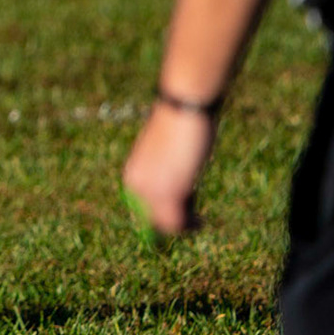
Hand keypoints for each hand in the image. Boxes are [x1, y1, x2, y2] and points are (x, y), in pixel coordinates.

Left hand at [121, 104, 218, 237]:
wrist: (184, 108)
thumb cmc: (181, 124)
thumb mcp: (168, 154)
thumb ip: (166, 175)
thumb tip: (179, 197)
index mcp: (133, 174)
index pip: (144, 208)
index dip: (162, 215)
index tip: (181, 214)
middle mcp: (136, 184)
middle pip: (154, 218)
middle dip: (175, 219)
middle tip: (194, 213)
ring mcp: (150, 191)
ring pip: (166, 223)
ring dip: (184, 222)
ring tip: (198, 215)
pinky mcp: (168, 194)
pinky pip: (176, 223)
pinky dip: (190, 226)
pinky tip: (201, 221)